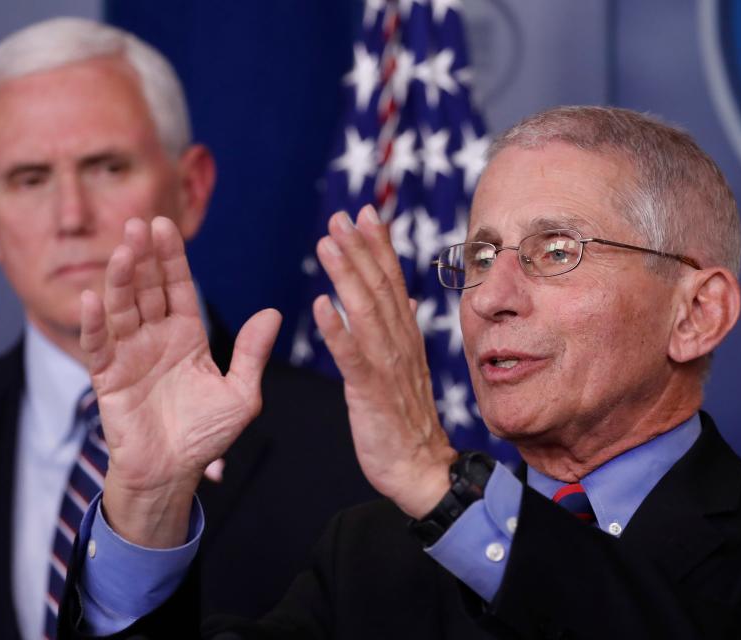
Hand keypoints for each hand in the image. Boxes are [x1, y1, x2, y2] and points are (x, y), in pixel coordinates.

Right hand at [80, 217, 280, 545]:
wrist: (173, 473)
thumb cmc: (206, 435)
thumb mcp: (241, 394)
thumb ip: (251, 353)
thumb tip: (273, 312)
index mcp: (187, 336)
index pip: (177, 287)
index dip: (171, 258)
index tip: (164, 224)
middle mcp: (155, 338)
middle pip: (147, 289)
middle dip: (143, 257)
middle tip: (138, 223)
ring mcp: (129, 354)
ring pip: (122, 309)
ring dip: (120, 280)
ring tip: (123, 251)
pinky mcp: (108, 377)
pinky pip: (99, 345)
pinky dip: (94, 323)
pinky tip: (91, 297)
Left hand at [313, 206, 456, 517]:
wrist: (420, 468)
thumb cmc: (407, 419)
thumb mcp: (409, 367)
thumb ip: (404, 329)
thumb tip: (407, 297)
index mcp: (405, 337)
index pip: (392, 282)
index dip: (378, 246)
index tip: (365, 212)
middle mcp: (399, 344)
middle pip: (379, 287)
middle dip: (360, 249)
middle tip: (341, 215)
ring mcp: (387, 367)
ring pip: (366, 313)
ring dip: (347, 276)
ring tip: (327, 245)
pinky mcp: (371, 392)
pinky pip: (352, 358)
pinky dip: (337, 331)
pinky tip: (320, 306)